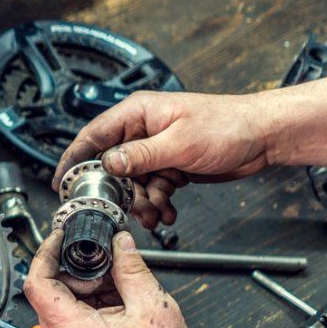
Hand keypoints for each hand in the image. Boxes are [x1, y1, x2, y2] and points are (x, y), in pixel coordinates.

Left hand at [23, 228, 209, 327]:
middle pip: (51, 292)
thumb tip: (120, 243)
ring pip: (64, 305)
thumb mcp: (152, 306)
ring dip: (89, 289)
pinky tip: (121, 304)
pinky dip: (93, 305)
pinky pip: (74, 321)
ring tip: (122, 289)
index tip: (60, 238)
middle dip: (79, 272)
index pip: (37, 282)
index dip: (46, 253)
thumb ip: (131, 268)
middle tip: (108, 263)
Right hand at [53, 90, 278, 227]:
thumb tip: (108, 163)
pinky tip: (167, 211)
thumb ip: (141, 155)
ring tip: (157, 214)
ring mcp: (156, 149)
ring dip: (142, 202)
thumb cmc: (228, 125)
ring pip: (133, 183)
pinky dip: (157, 203)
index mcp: (138, 113)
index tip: (63, 183)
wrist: (263, 136)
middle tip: (129, 210)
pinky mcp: (170, 164)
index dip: (75, 159)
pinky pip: (152, 188)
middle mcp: (143, 130)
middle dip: (120, 193)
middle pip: (112, 167)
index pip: (94, 136)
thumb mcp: (180, 143)